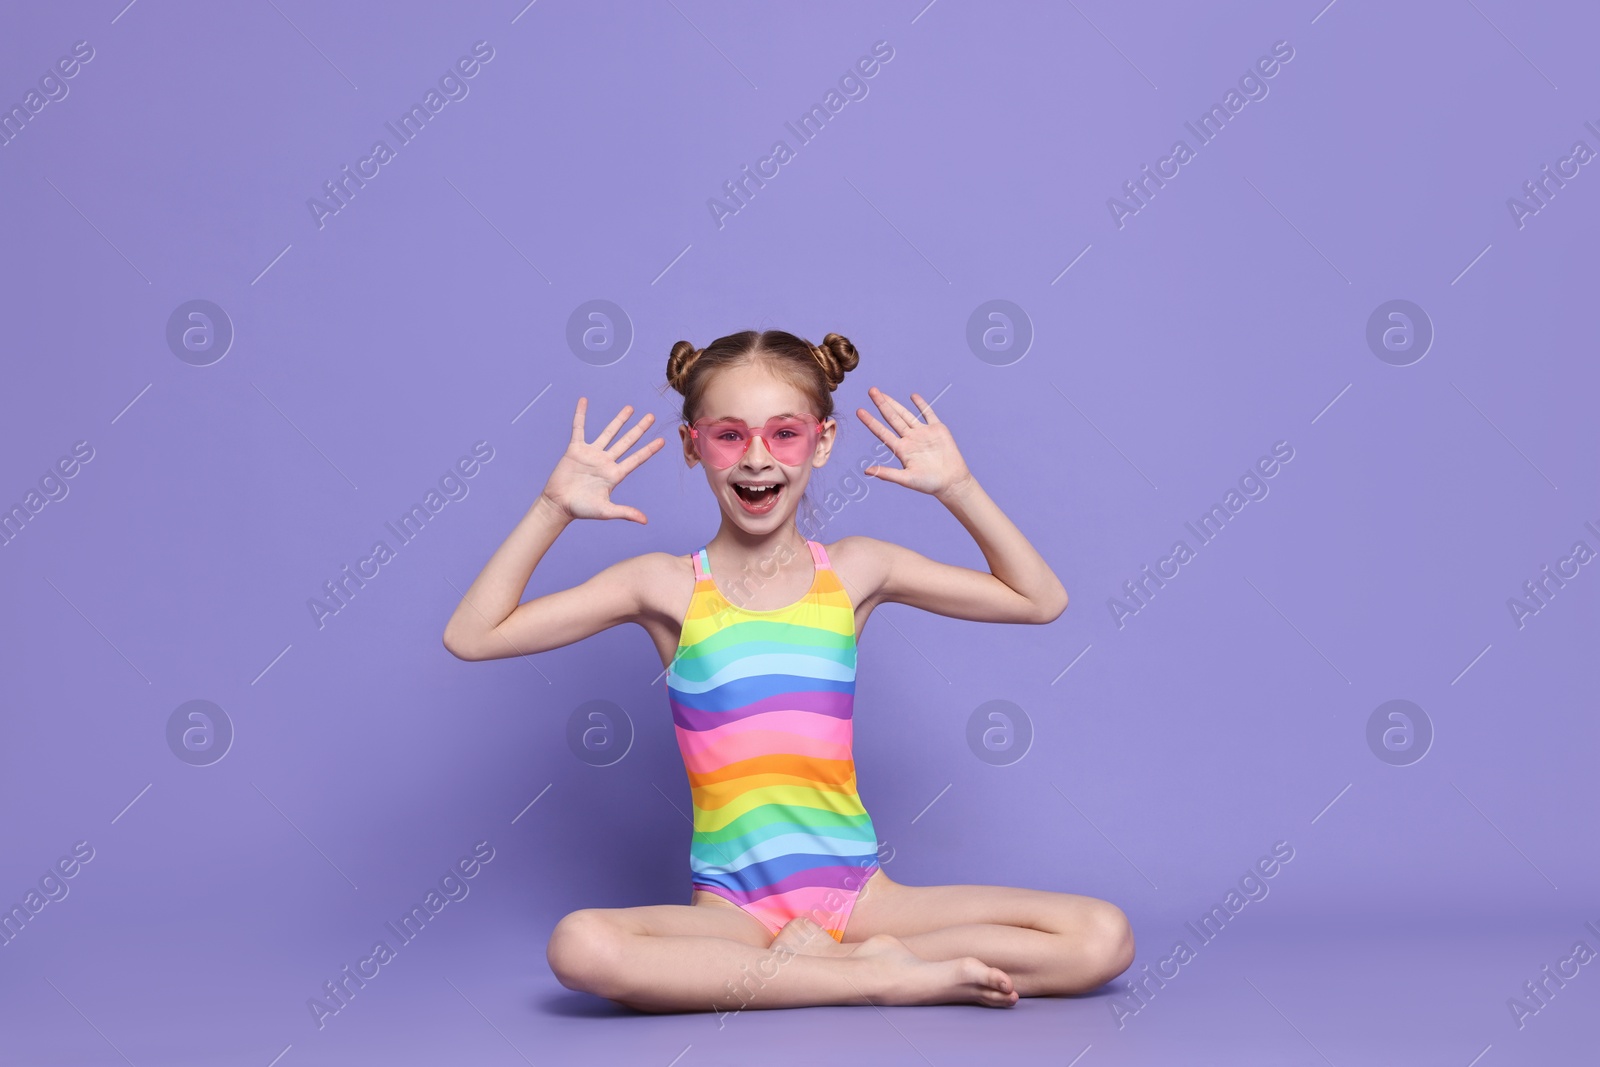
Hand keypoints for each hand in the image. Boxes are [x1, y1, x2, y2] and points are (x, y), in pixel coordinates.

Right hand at [540, 397, 664, 522]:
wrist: (558, 505)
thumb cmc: (582, 509)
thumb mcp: (605, 511)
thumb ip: (625, 512)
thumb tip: (645, 521)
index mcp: (615, 475)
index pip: (636, 459)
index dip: (649, 450)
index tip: (662, 441)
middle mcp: (606, 461)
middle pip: (626, 441)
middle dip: (639, 429)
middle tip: (651, 417)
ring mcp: (591, 454)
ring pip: (608, 432)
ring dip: (618, 420)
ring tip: (630, 408)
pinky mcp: (575, 450)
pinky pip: (579, 428)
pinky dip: (580, 415)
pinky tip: (584, 401)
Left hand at [856, 386, 972, 497]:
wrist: (952, 482)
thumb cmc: (929, 483)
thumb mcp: (906, 479)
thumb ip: (887, 474)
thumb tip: (866, 471)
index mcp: (901, 450)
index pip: (882, 432)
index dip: (871, 422)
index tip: (859, 411)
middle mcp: (910, 439)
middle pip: (892, 418)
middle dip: (882, 404)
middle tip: (871, 390)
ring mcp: (923, 433)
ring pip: (906, 414)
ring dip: (895, 403)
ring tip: (883, 393)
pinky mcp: (937, 429)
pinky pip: (928, 413)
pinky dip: (921, 404)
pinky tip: (913, 396)